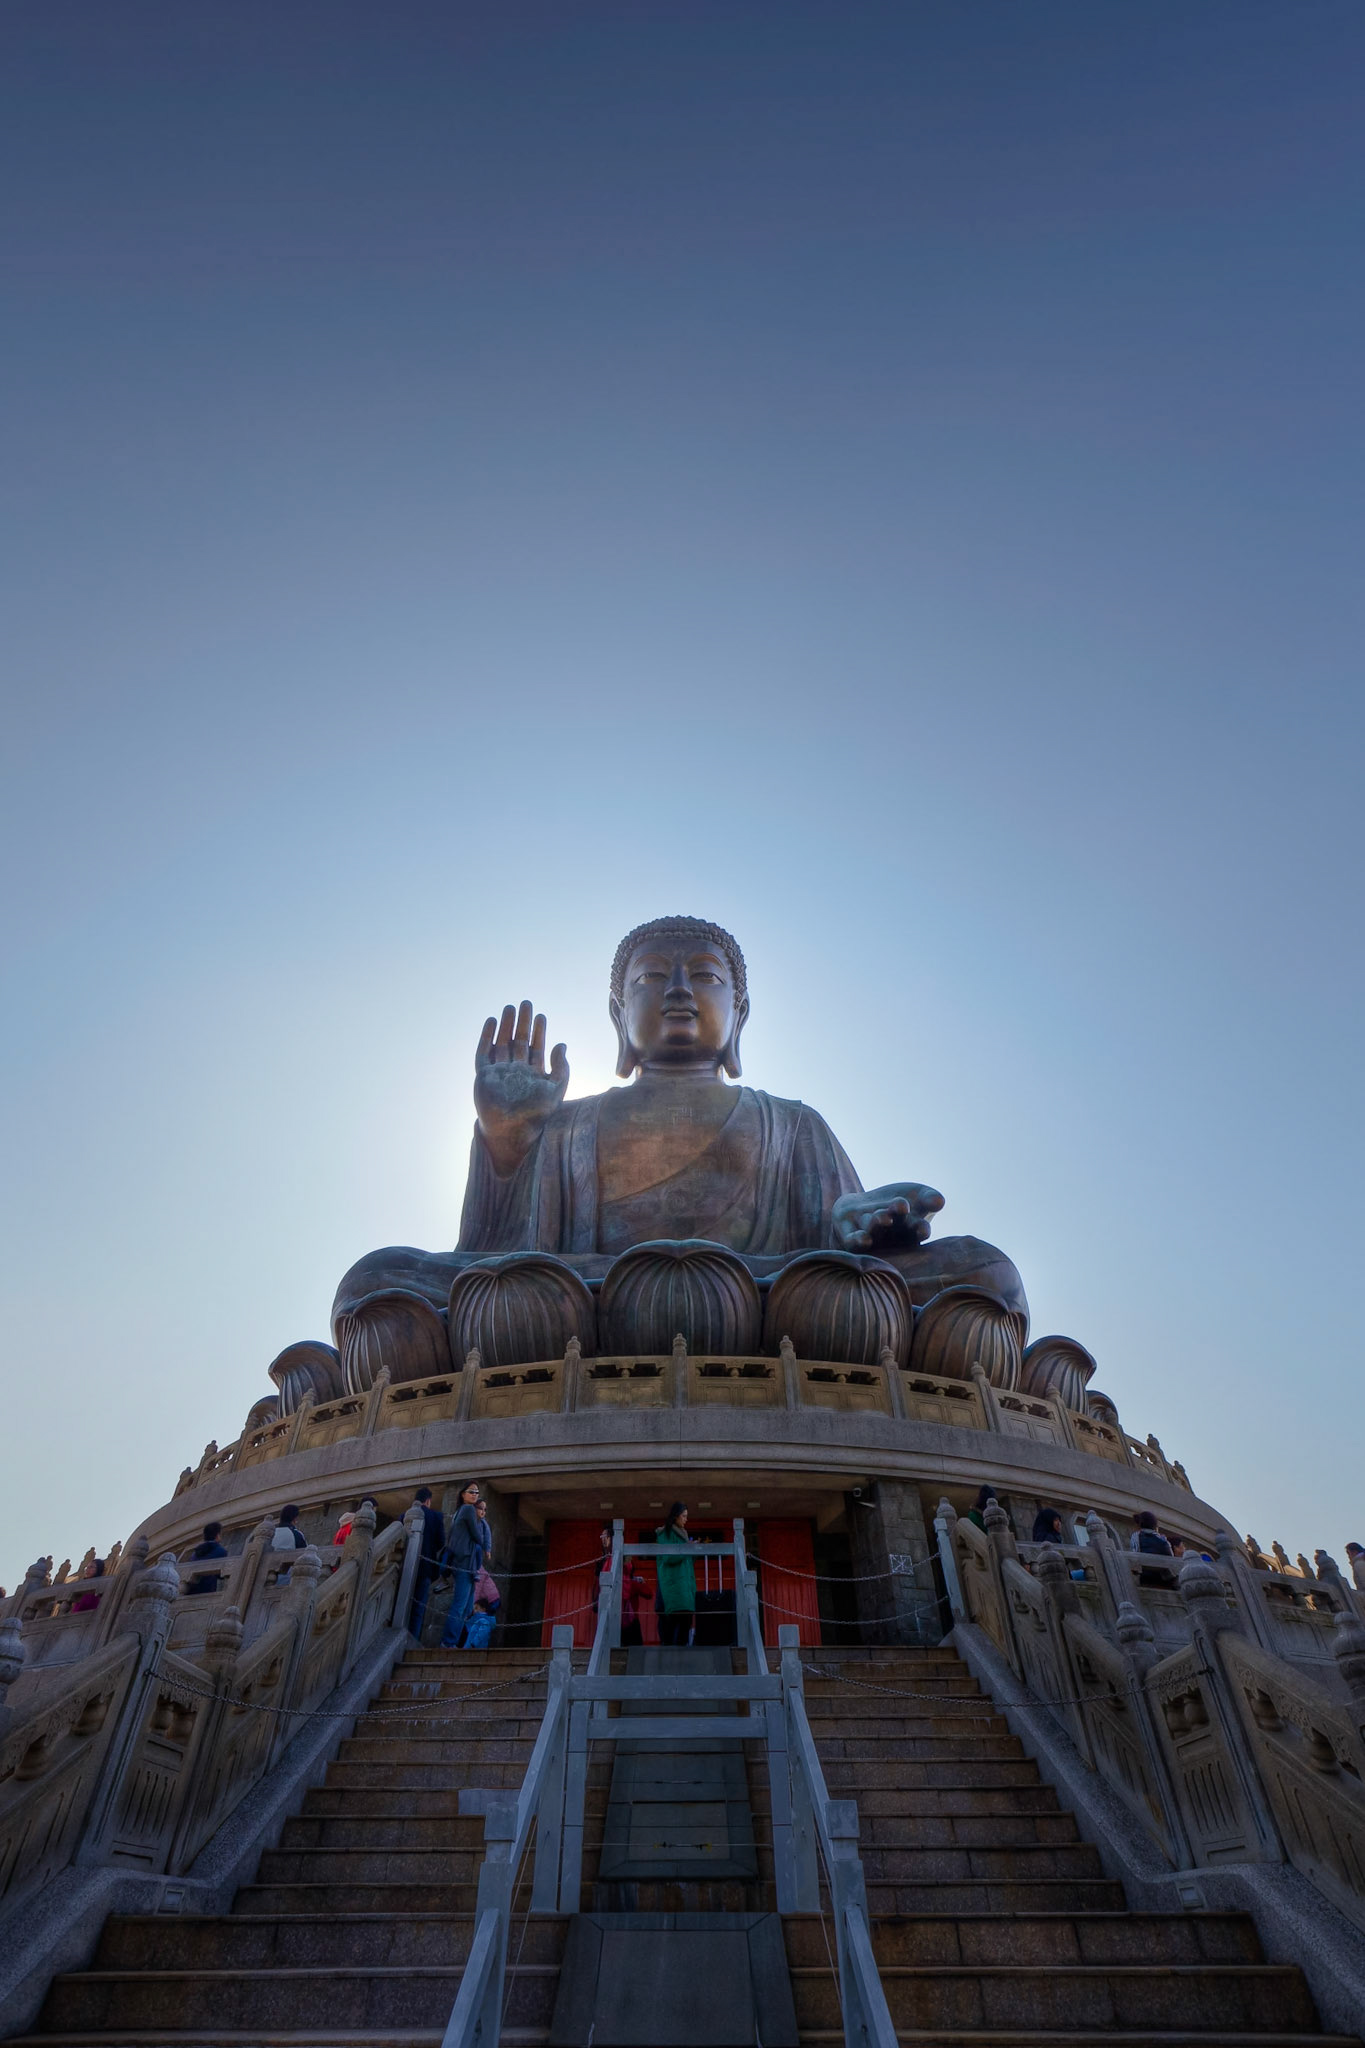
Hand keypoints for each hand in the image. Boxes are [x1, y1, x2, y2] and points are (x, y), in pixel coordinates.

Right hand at [474, 1002, 568, 1174]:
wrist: (513, 1130)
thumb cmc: (537, 1114)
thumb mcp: (556, 1088)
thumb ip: (561, 1067)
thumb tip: (562, 1044)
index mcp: (532, 1075)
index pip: (536, 1048)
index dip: (539, 1031)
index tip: (541, 1016)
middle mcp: (515, 1071)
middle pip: (518, 1041)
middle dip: (522, 1023)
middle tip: (526, 1003)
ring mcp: (499, 1073)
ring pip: (502, 1043)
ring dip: (505, 1026)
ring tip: (509, 1008)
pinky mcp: (484, 1076)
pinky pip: (483, 1053)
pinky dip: (486, 1037)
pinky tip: (491, 1022)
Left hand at [832, 1182, 943, 1251]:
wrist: (863, 1208)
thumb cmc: (896, 1204)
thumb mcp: (917, 1196)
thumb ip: (929, 1198)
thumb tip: (939, 1201)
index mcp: (910, 1231)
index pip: (918, 1230)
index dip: (921, 1229)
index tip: (923, 1228)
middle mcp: (891, 1237)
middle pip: (895, 1230)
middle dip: (899, 1221)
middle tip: (901, 1207)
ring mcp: (870, 1236)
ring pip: (873, 1231)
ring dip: (878, 1223)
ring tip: (883, 1216)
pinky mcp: (849, 1235)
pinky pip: (853, 1241)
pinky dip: (858, 1240)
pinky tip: (863, 1238)